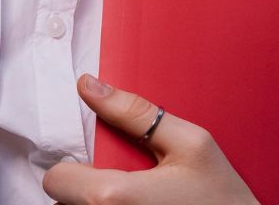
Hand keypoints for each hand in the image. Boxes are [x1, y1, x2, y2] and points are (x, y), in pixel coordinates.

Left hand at [40, 73, 259, 204]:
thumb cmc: (223, 198)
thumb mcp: (191, 144)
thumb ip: (135, 113)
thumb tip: (89, 85)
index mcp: (113, 197)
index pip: (56, 179)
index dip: (73, 167)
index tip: (100, 164)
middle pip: (64, 202)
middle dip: (86, 188)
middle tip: (125, 181)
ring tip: (137, 199)